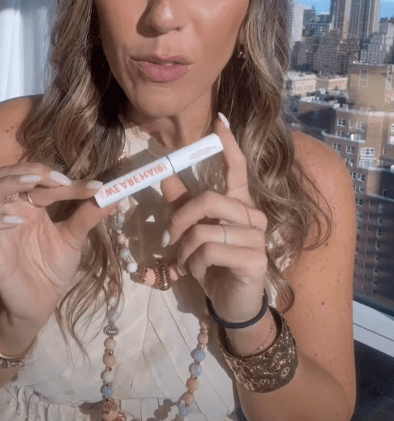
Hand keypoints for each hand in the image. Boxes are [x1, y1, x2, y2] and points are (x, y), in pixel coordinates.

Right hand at [0, 163, 112, 327]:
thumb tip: (113, 195)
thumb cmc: (53, 268)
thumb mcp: (74, 239)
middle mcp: (11, 211)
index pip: (40, 180)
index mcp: (32, 206)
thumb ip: (88, 216)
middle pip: (6, 175)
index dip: (63, 179)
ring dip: (8, 185)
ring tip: (34, 186)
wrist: (41, 303)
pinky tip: (15, 221)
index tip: (94, 187)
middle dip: (29, 170)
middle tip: (58, 180)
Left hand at [161, 116, 267, 323]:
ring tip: (184, 262)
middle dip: (180, 218)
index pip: (237, 167)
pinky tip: (197, 273)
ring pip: (205, 229)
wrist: (233, 303)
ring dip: (184, 250)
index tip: (219, 120)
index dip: (228, 144)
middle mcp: (252, 215)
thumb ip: (183, 204)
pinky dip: (194, 264)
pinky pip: (210, 252)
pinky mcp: (254, 260)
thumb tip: (165, 175)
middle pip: (210, 199)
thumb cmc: (215, 263)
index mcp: (239, 203)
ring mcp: (257, 238)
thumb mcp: (195, 232)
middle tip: (169, 238)